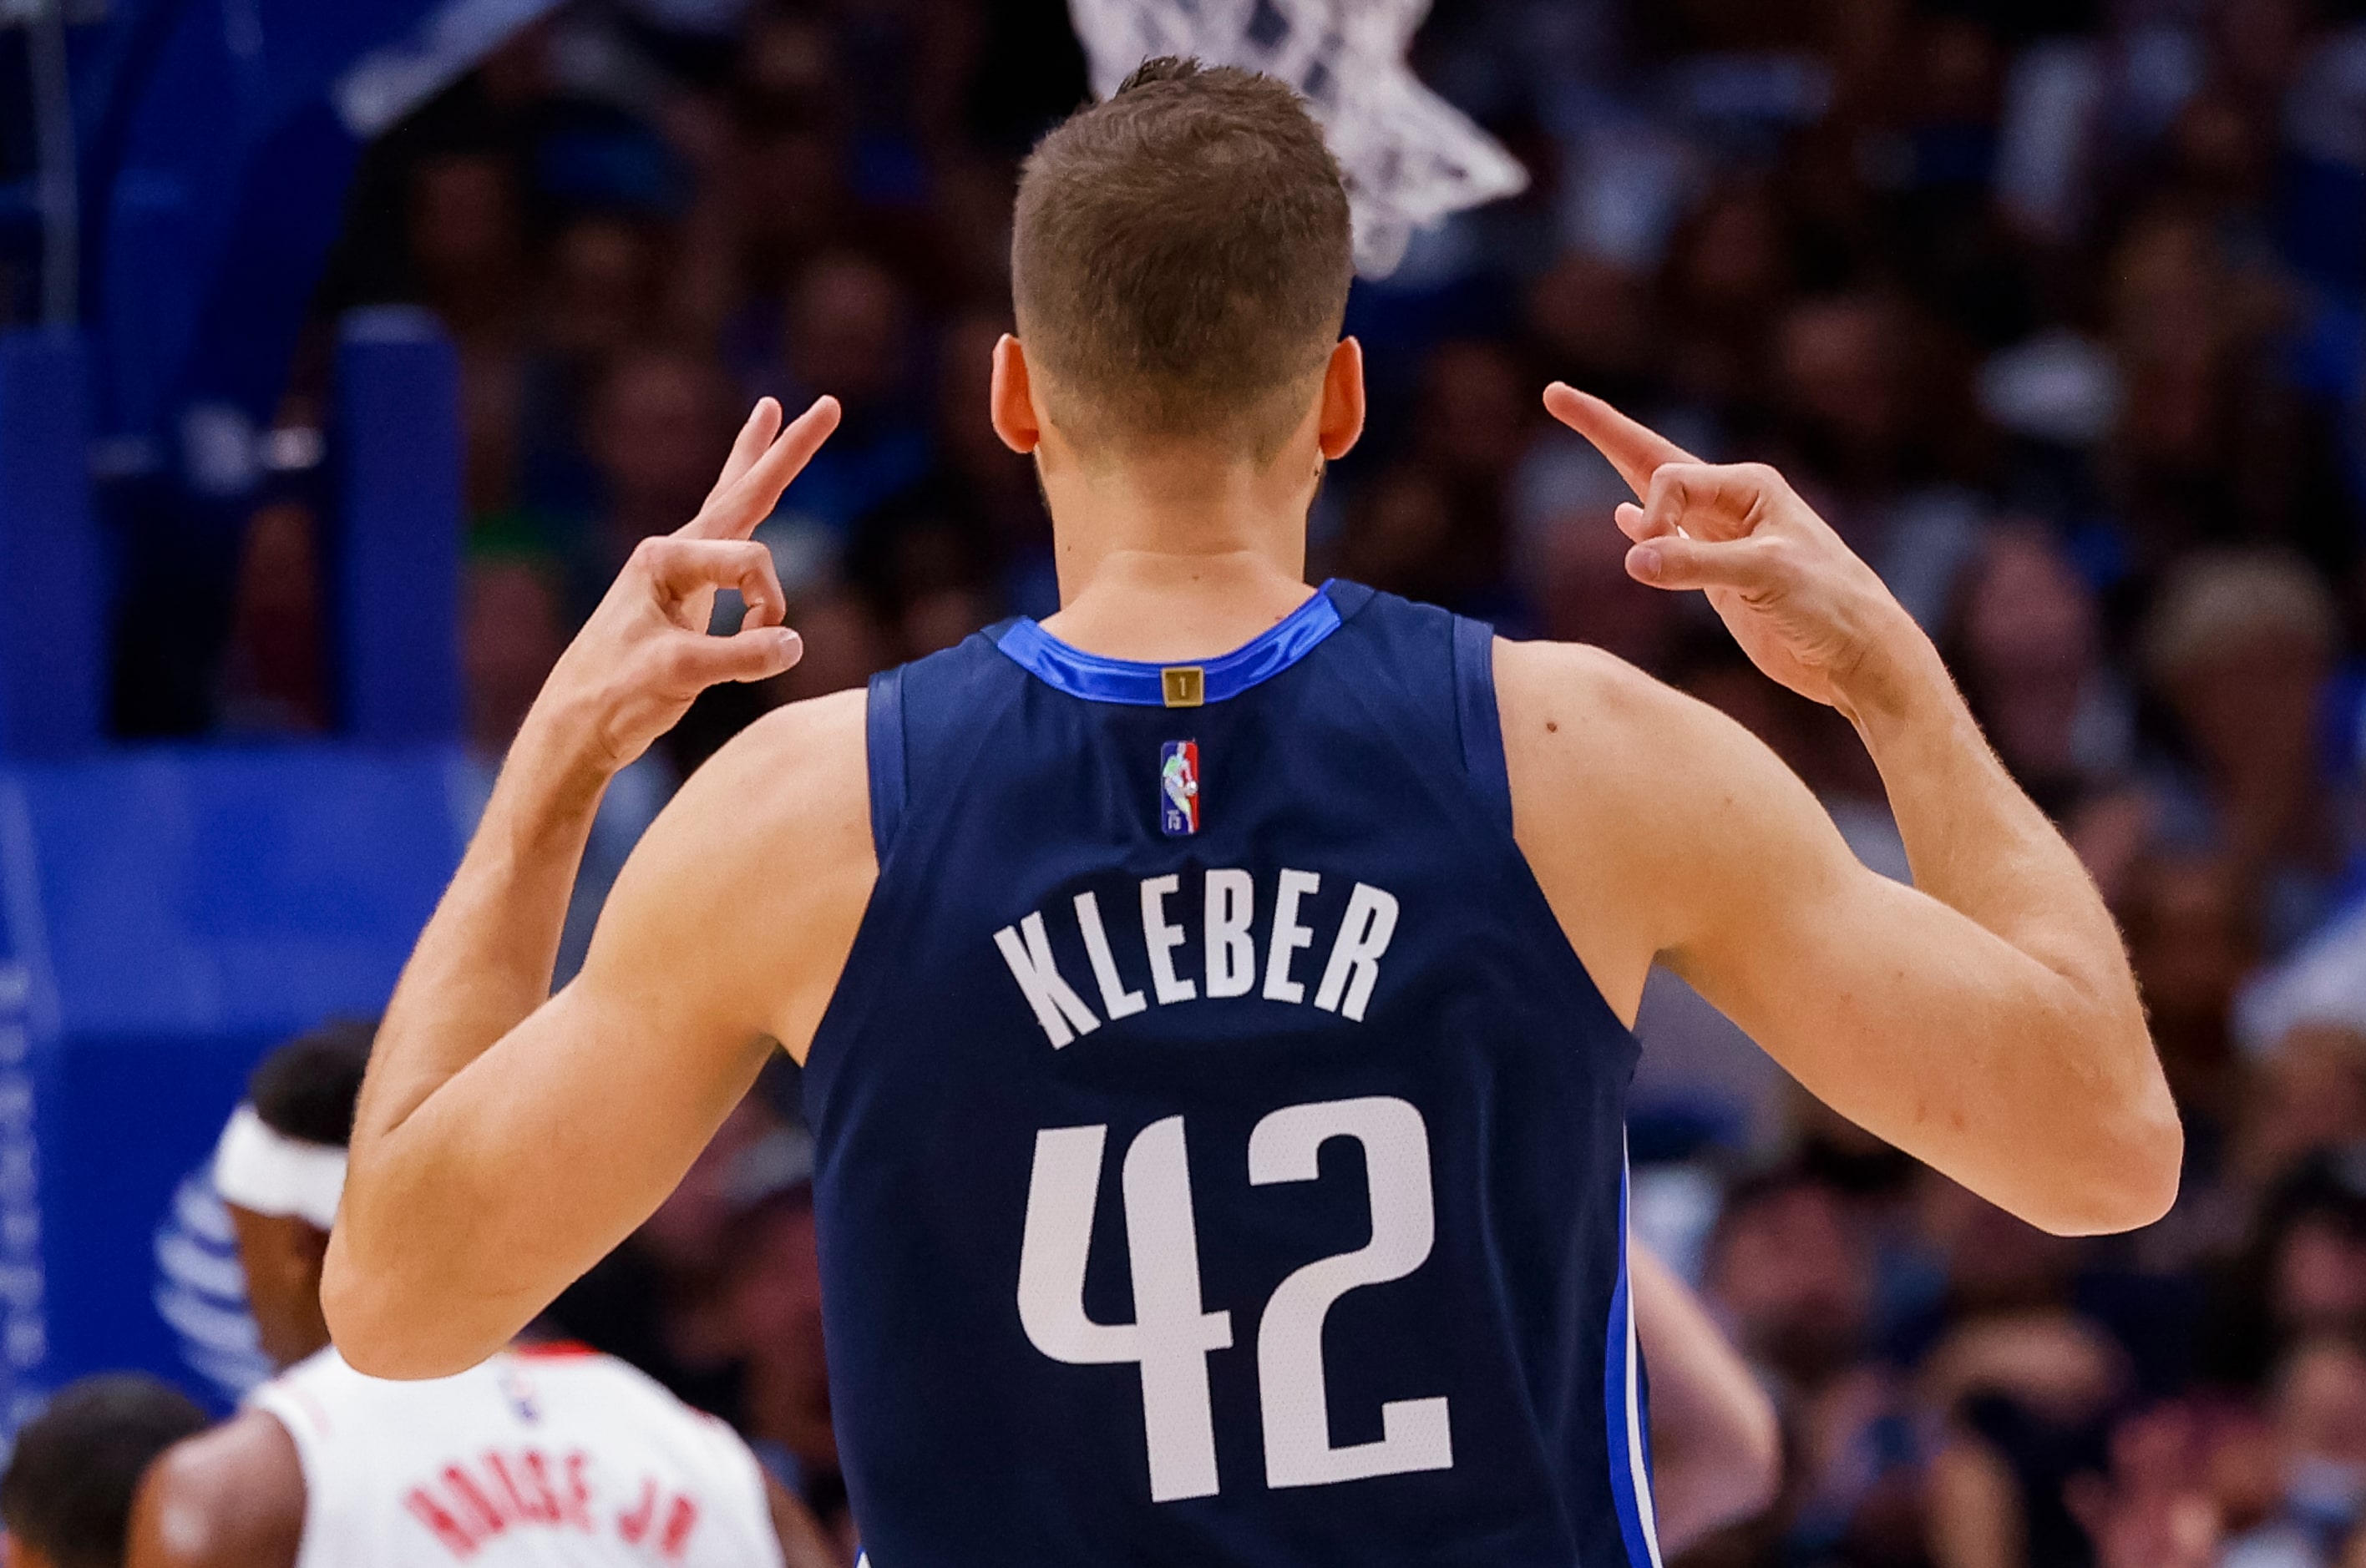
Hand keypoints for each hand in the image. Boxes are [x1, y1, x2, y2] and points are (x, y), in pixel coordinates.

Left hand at [530, 395, 840, 772]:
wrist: (574, 725)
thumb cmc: (616, 696)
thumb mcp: (680, 675)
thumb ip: (741, 656)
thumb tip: (794, 643)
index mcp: (665, 558)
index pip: (751, 563)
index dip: (769, 605)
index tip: (764, 644)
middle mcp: (672, 553)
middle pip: (742, 490)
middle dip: (786, 450)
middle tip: (828, 406)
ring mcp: (680, 573)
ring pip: (732, 504)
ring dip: (757, 462)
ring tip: (772, 411)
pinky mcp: (687, 597)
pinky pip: (729, 541)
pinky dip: (747, 509)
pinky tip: (748, 490)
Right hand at [1543, 382, 1928, 718]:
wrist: (1858, 654)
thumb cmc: (1828, 605)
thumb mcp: (1765, 574)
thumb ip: (1696, 564)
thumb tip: (1633, 557)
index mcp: (1750, 485)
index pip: (1670, 479)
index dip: (1651, 513)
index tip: (1650, 554)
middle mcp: (1733, 502)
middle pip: (1652, 459)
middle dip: (1604, 428)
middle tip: (1555, 394)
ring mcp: (1723, 539)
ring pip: (1657, 498)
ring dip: (1619, 471)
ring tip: (1584, 425)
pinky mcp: (1719, 576)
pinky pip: (1669, 541)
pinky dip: (1642, 529)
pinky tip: (1624, 522)